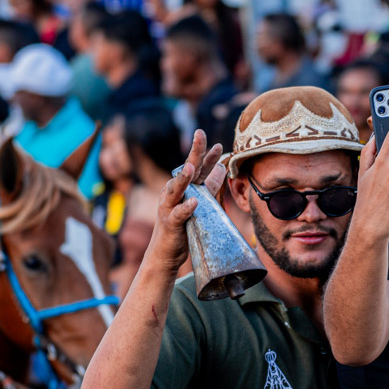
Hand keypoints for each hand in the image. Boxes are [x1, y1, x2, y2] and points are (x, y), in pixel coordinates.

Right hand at [147, 129, 223, 272]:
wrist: (166, 252)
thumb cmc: (183, 226)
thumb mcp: (199, 204)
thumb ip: (209, 187)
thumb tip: (222, 168)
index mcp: (184, 187)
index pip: (198, 168)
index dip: (207, 156)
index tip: (219, 144)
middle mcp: (174, 192)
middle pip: (186, 170)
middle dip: (194, 153)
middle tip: (200, 135)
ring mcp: (169, 206)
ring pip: (176, 189)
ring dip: (183, 178)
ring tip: (191, 167)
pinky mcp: (170, 223)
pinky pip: (178, 214)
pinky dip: (186, 208)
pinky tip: (194, 202)